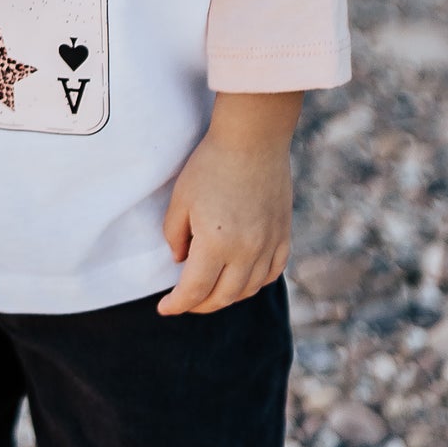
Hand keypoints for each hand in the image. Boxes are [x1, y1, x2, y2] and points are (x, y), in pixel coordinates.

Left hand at [157, 90, 302, 315]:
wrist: (253, 139)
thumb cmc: (211, 164)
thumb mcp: (181, 200)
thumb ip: (175, 236)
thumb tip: (181, 261)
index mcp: (216, 243)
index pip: (194, 291)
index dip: (177, 305)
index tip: (164, 308)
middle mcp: (246, 251)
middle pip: (222, 297)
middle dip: (199, 305)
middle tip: (185, 302)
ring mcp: (269, 244)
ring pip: (248, 290)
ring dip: (226, 297)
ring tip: (211, 292)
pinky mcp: (283, 235)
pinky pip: (271, 273)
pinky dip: (255, 283)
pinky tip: (242, 279)